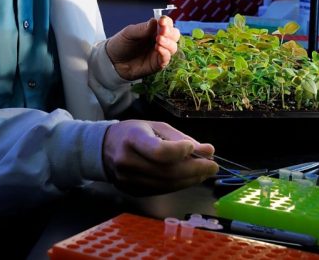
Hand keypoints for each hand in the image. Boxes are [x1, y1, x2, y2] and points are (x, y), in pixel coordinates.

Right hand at [102, 120, 217, 194]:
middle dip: (195, 169)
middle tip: (213, 166)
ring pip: (167, 185)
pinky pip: (162, 191)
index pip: (158, 151)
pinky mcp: (133, 192)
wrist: (104, 149)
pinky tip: (191, 178)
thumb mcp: (155, 126)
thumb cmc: (133, 133)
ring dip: (191, 179)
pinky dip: (180, 185)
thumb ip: (181, 138)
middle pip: (167, 171)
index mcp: (132, 139)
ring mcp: (128, 180)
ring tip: (206, 172)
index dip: (180, 151)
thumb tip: (208, 151)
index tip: (194, 147)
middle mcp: (128, 162)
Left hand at [105, 16, 180, 79]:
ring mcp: (159, 53)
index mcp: (154, 30)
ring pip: (173, 47)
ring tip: (158, 40)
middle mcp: (159, 41)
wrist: (112, 61)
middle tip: (163, 31)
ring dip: (168, 42)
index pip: (167, 24)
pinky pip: (166, 59)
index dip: (167, 22)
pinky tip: (158, 48)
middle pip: (174, 35)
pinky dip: (165, 53)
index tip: (162, 21)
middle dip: (170, 32)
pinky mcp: (157, 64)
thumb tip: (155, 21)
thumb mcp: (129, 33)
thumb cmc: (121, 44)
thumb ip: (142, 29)